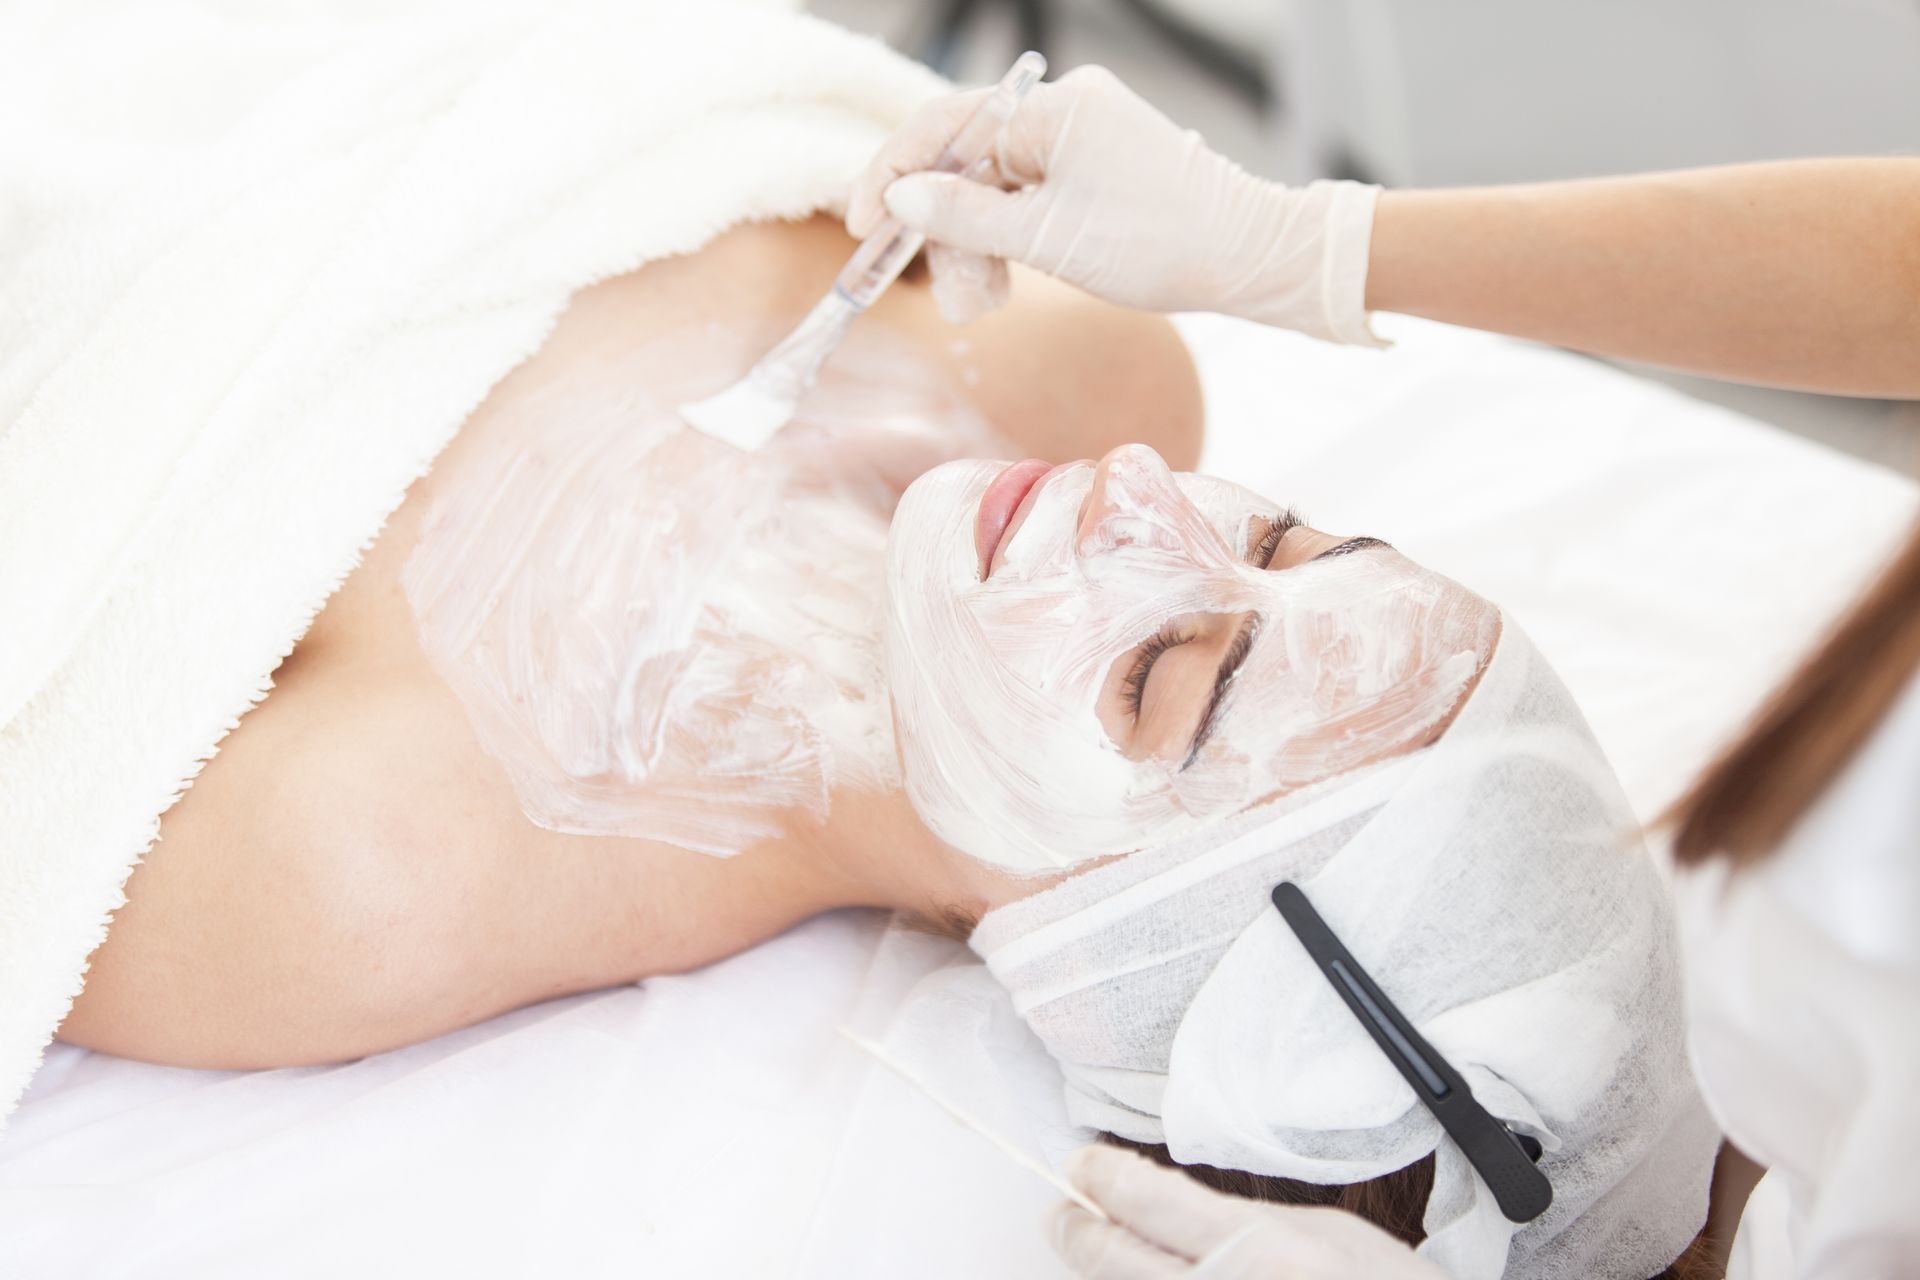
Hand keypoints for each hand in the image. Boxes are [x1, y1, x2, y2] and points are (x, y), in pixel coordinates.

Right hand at [846, 66, 1381, 342]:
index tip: (863, 225)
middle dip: (944, 226)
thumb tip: (901, 196)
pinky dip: (1010, 236)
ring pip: (996, 183)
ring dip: (977, 242)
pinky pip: (1029, 192)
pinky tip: (1006, 279)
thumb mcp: (1048, 238)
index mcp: (1053, 108)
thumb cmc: (1160, 244)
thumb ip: (966, 217)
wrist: (1249, 258)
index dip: (893, 174)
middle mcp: (1066, 107)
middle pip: (968, 158)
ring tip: (982, 299)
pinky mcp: (1097, 163)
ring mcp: (1084, 134)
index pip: (944, 125)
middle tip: (932, 285)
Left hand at [1049, 1145, 1447, 1279]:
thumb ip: (1238, 1221)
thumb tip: (1159, 1204)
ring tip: (1099, 1250)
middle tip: (1063, 1213)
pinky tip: (1141, 1279)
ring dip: (1105, 1275)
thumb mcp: (1327, 1235)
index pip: (1144, 1200)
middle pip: (1108, 1258)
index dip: (1098, 1177)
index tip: (1080, 1167)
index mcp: (1263, 1249)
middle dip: (1074, 1228)